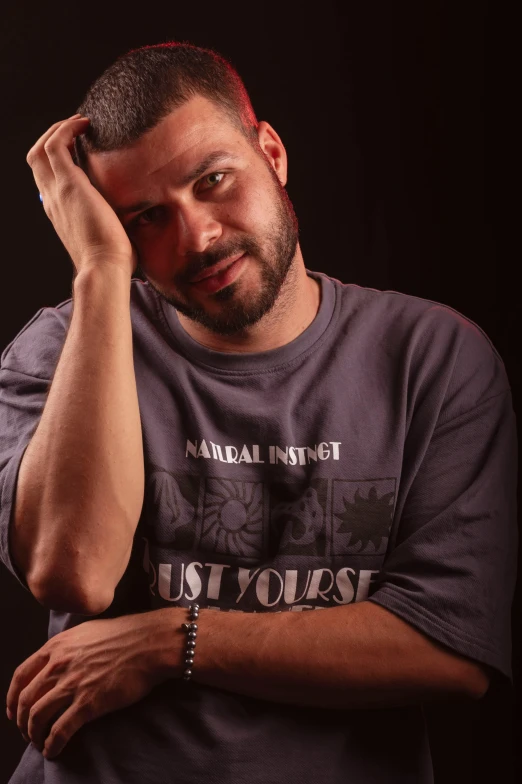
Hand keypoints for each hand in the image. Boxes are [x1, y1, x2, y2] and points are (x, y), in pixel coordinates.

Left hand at [6, 609, 180, 758]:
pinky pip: (59, 730)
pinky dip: (52, 744)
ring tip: (40, 743)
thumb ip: (67, 646)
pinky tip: (53, 750)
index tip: (14, 711)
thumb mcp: (87, 632)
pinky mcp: (88, 703)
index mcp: (57, 646)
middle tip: (27, 731)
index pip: (20, 676)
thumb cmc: (125, 635)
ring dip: (33, 735)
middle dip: (21, 721)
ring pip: (37, 717)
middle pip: (25, 700)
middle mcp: (59, 664)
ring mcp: (73, 684)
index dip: (12, 698)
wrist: (150, 642)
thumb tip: (58, 661)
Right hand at [26, 115, 136, 276]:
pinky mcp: (68, 183)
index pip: (48, 178)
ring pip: (41, 148)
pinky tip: (85, 124)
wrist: (105, 269)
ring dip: (58, 130)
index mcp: (60, 213)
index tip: (79, 148)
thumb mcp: (110, 238)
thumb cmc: (113, 262)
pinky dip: (66, 129)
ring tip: (80, 122)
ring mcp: (57, 191)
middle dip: (54, 138)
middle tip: (78, 130)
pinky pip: (56, 144)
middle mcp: (52, 200)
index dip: (59, 159)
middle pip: (38, 159)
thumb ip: (115, 225)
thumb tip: (141, 222)